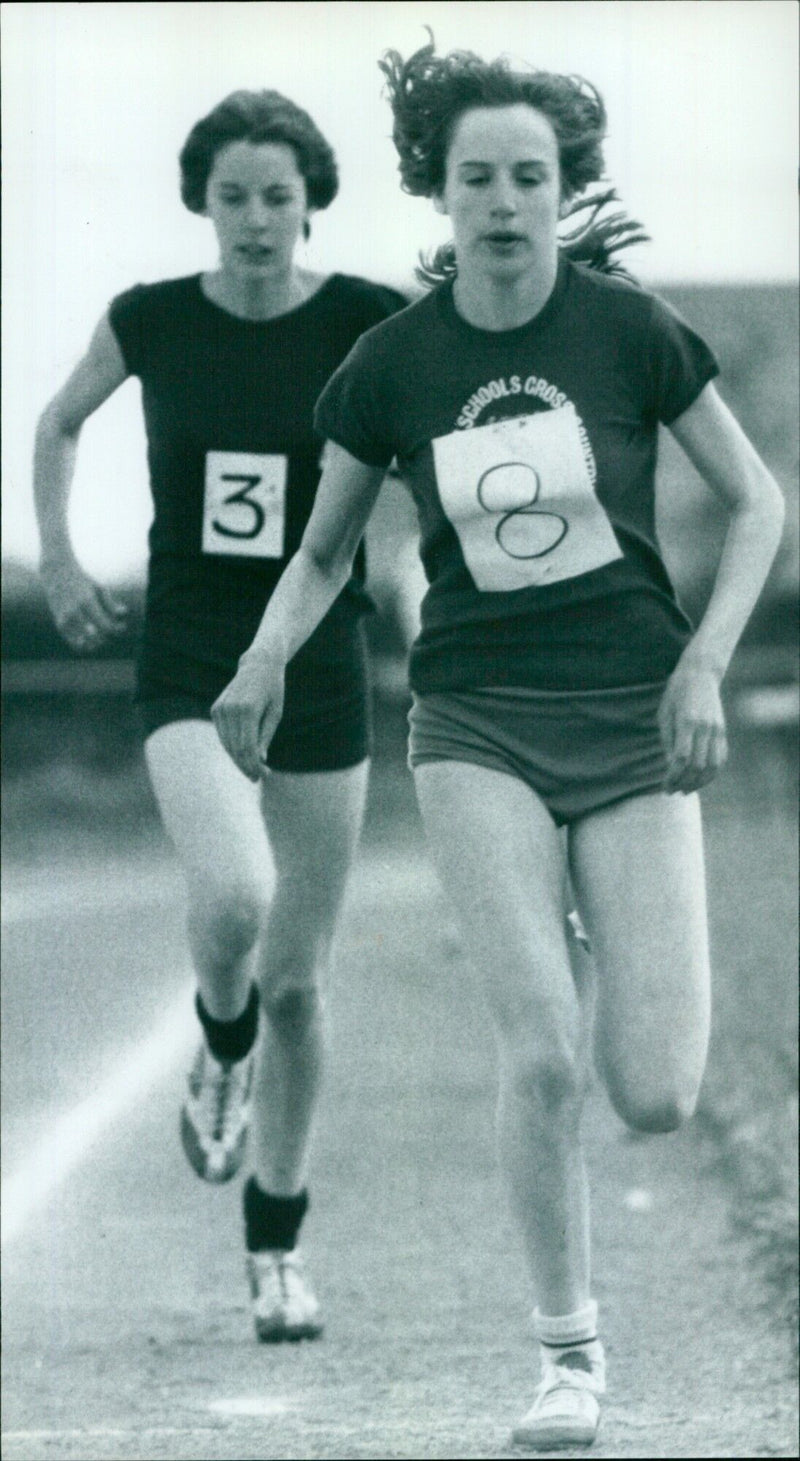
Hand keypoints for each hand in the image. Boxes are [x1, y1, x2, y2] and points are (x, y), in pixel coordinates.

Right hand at [40, 555, 127, 652]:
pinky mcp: (59, 624)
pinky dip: (85, 645)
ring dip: (97, 642)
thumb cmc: (81, 581)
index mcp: (86, 602)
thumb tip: (124, 613)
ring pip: (85, 643)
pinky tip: (92, 639)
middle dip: (108, 635)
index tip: (122, 625)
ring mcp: (65, 619)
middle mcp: (75, 612)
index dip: (117, 629)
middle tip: (111, 628)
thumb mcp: (98, 588)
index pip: (106, 625)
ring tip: (102, 633)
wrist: (55, 576)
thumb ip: (110, 602)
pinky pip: (74, 643)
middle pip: (97, 636)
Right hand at [211, 653, 285, 781]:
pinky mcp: (216, 709)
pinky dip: (231, 747)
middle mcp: (230, 710)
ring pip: (227, 744)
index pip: (247, 747)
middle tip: (257, 778)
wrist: (258, 665)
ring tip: (251, 769)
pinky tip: (243, 755)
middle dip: (246, 766)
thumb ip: (265, 736)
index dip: (254, 765)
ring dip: (238, 759)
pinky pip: (223, 735)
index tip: (263, 776)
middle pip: (235, 748)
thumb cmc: (273, 690)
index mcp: (247, 710)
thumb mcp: (275, 713)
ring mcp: (220, 709)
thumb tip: (259, 760)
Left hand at [658, 658, 727, 794]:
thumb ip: (668, 741)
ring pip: (713, 765)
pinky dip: (712, 773)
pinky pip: (721, 758)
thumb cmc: (676, 694)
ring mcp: (717, 729)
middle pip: (697, 765)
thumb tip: (671, 767)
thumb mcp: (665, 714)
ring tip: (686, 790)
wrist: (700, 674)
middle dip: (684, 783)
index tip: (664, 787)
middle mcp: (705, 727)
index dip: (673, 777)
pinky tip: (700, 779)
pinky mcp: (723, 731)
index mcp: (687, 722)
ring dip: (700, 782)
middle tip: (673, 791)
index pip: (681, 758)